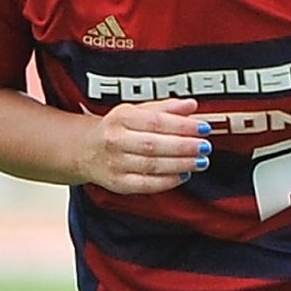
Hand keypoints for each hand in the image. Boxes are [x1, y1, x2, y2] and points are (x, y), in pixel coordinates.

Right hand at [75, 100, 206, 194]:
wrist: (85, 150)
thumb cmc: (116, 129)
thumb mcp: (137, 111)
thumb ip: (165, 108)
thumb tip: (191, 106)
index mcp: (121, 118)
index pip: (156, 121)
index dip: (182, 126)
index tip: (203, 128)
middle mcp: (115, 140)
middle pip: (155, 145)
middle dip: (184, 147)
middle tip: (205, 146)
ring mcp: (115, 164)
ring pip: (152, 166)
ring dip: (181, 164)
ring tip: (201, 161)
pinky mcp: (118, 183)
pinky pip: (147, 184)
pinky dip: (168, 181)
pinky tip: (184, 174)